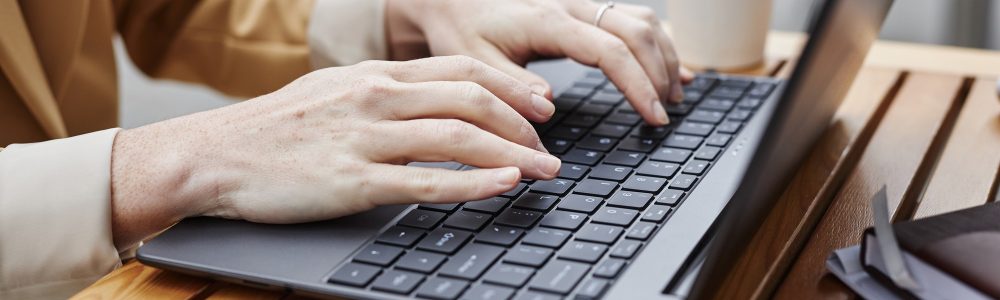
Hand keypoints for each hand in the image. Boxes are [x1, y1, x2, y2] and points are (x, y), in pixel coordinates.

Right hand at [109, 56, 560, 247]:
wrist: (215, 154)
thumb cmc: (277, 128)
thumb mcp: (336, 92)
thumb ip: (385, 93)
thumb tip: (434, 102)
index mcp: (376, 74)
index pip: (462, 70)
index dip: (511, 86)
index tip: (543, 104)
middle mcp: (377, 97)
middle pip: (471, 100)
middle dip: (523, 122)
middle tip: (551, 145)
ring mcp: (365, 138)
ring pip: (458, 138)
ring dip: (512, 153)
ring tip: (544, 170)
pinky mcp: (352, 180)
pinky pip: (426, 180)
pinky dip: (473, 183)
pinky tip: (503, 185)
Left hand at [385, 0, 691, 124]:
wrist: (453, 0)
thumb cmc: (462, 30)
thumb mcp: (475, 63)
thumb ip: (511, 86)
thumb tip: (547, 105)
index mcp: (549, 21)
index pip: (610, 51)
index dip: (638, 85)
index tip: (653, 116)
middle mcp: (572, 6)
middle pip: (636, 33)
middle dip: (658, 75)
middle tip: (664, 115)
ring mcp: (581, 4)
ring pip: (641, 21)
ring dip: (664, 57)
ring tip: (673, 96)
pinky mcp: (583, 9)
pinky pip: (631, 19)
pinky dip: (657, 43)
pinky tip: (669, 68)